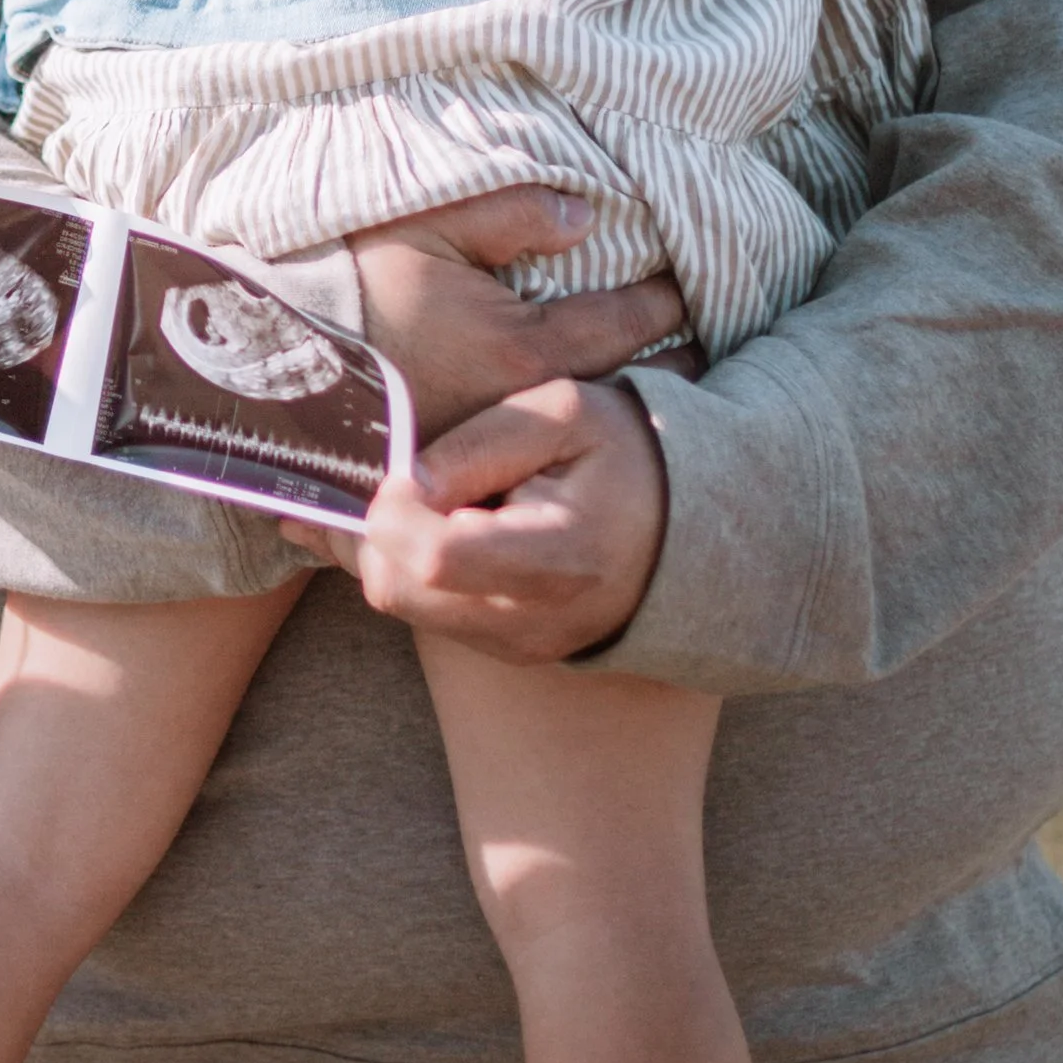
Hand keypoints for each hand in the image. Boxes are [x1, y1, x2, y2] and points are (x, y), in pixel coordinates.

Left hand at [313, 378, 668, 663]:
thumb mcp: (563, 413)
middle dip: (373, 527)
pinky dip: (410, 568)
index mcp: (559, 557)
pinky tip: (436, 525)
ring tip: (421, 497)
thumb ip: (479, 443)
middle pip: (396, 588)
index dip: (393, 507)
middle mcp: (535, 620)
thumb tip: (402, 481)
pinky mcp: (508, 649)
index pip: (434, 556)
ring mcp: (520, 644)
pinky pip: (425, 611)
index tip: (405, 466)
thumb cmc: (624, 453)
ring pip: (399, 602)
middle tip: (397, 477)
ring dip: (387, 547)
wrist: (689, 526)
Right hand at [350, 187, 692, 437]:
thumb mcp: (425, 222)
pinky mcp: (448, 467)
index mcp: (523, 348)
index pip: (623, 323)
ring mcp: (484, 448)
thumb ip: (510, 210)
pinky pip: (525, 457)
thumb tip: (583, 216)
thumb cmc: (348, 282)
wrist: (269, 356)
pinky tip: (571, 437)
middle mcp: (516, 410)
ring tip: (654, 394)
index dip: (665, 302)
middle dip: (664, 371)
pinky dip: (558, 444)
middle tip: (703, 359)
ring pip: (575, 431)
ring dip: (616, 408)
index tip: (690, 288)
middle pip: (617, 392)